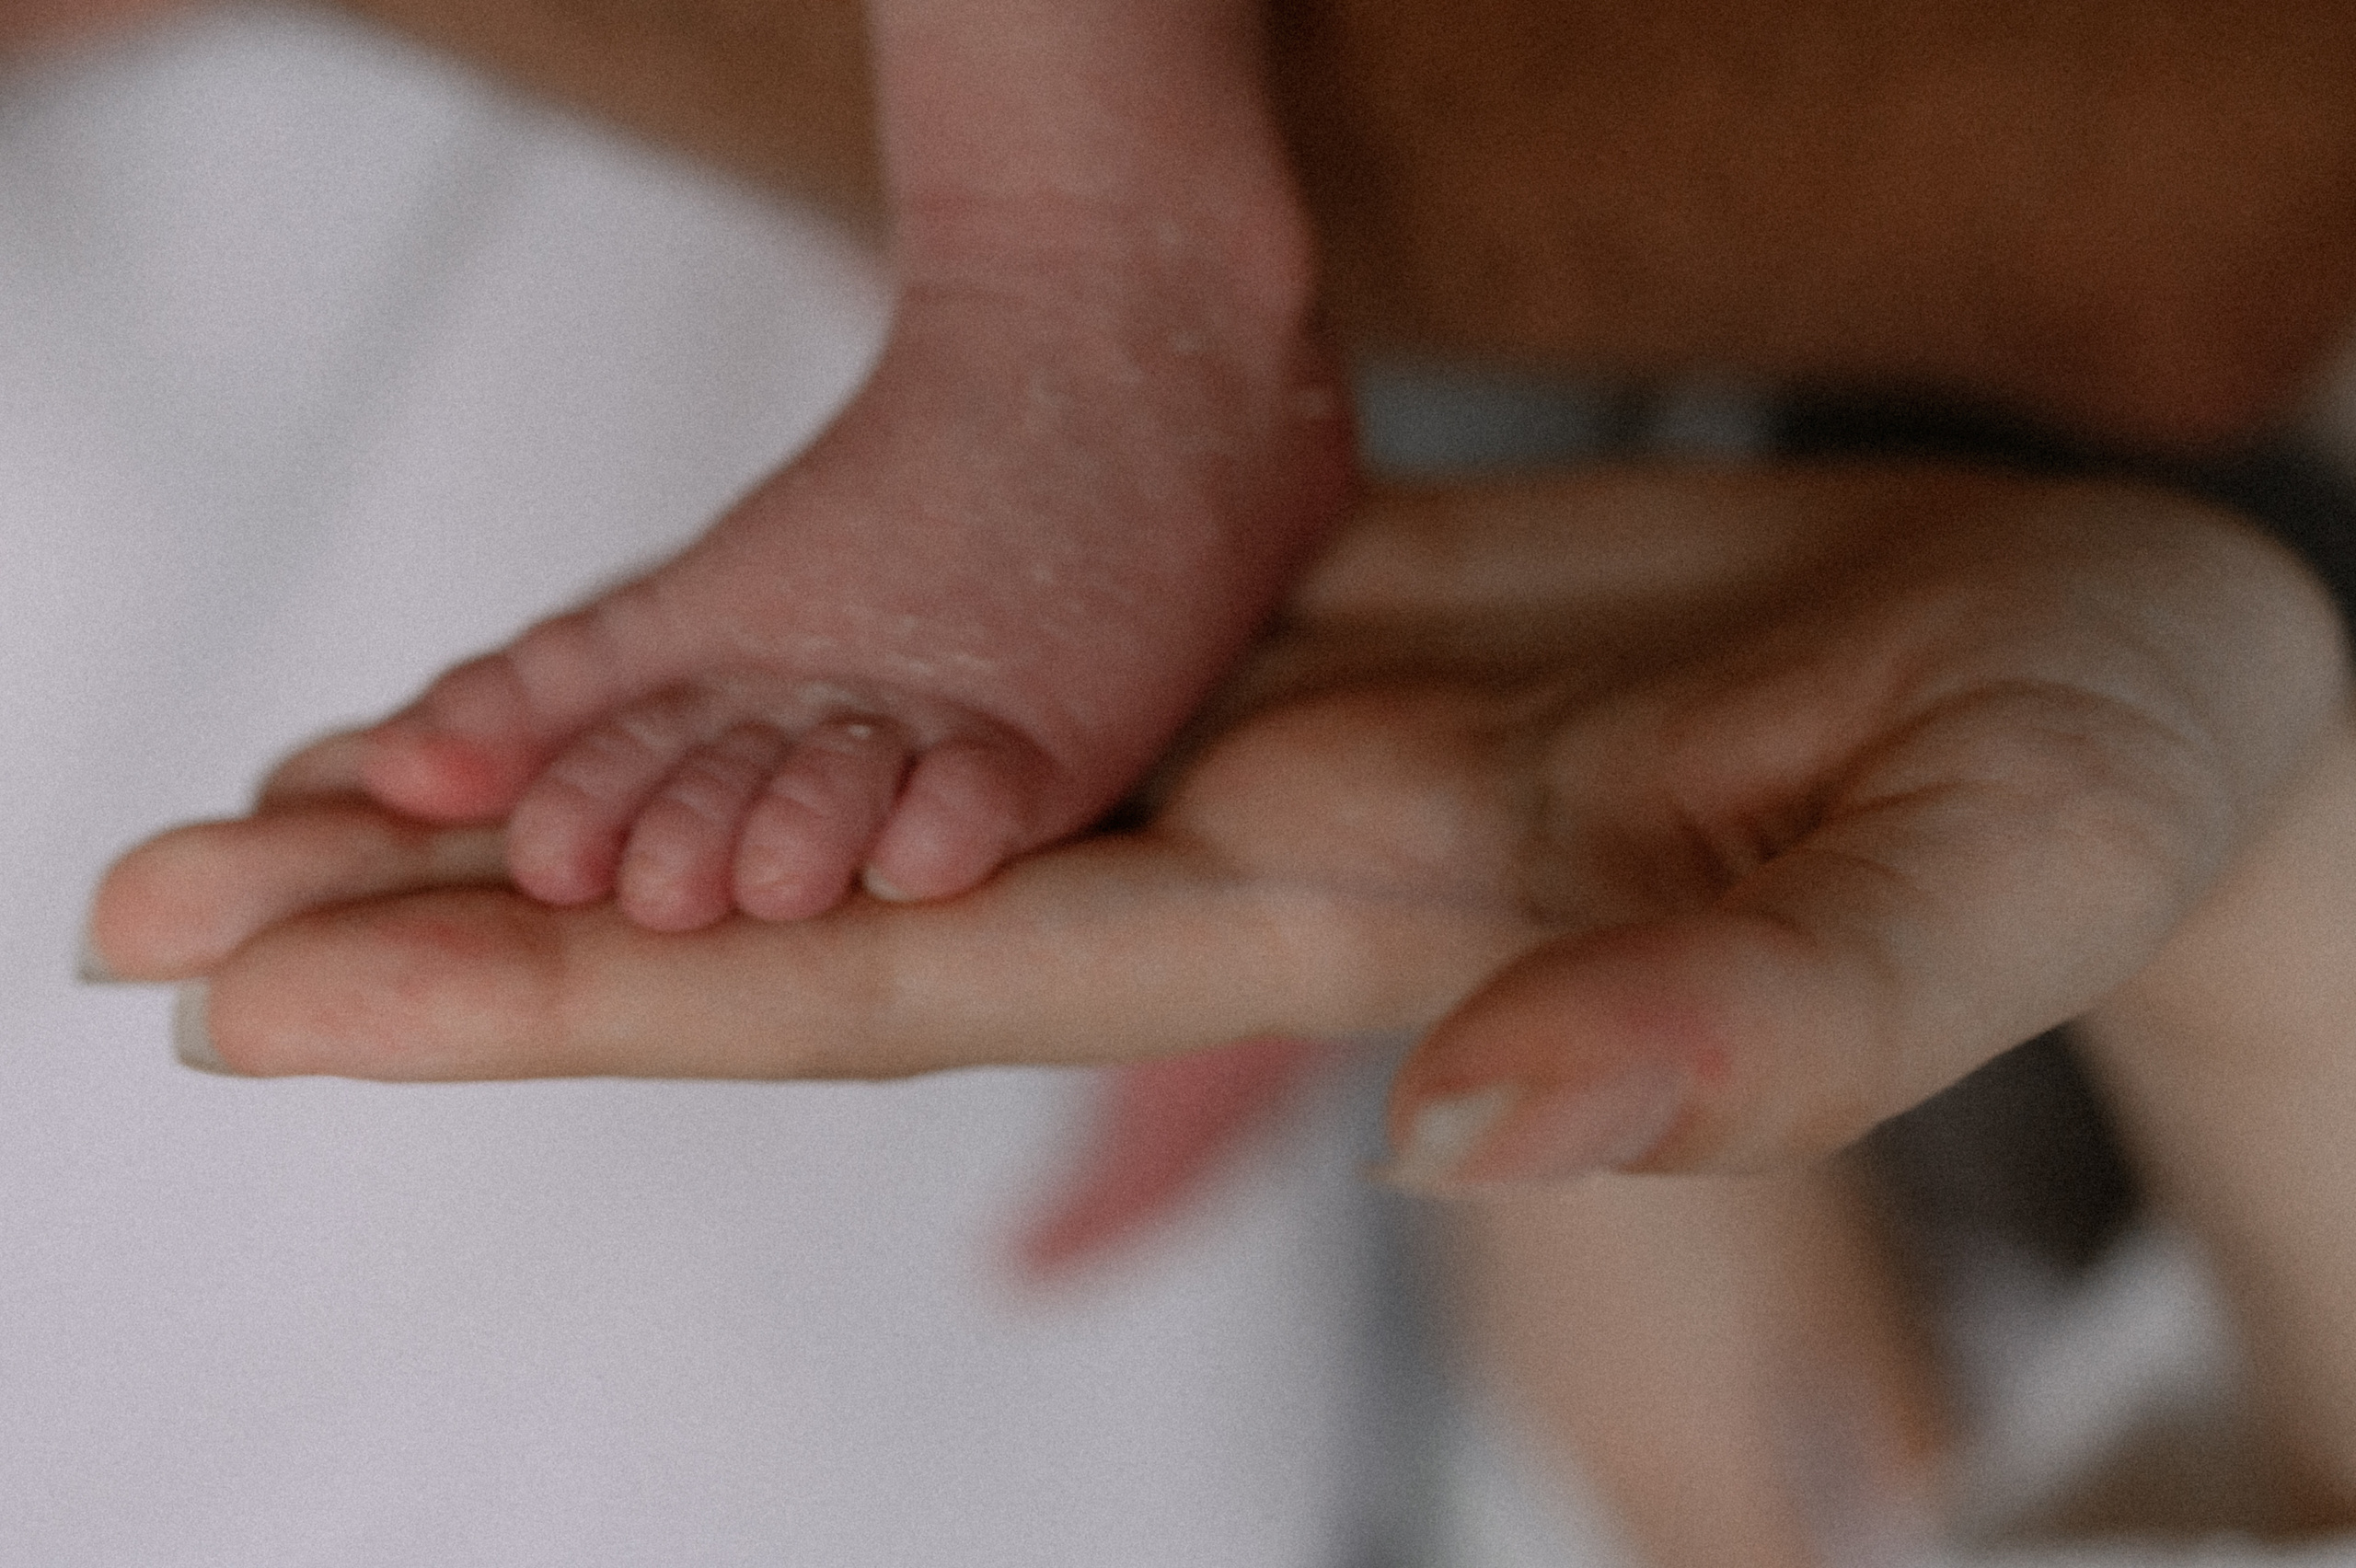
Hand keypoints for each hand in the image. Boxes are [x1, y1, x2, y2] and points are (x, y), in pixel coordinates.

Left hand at [88, 467, 2343, 1184]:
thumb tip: (1477, 1135)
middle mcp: (1258, 859)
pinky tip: (646, 700)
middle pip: (801, 901)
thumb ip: (1743, 1017)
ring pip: (857, 781)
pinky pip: (977, 667)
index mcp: (1376, 936)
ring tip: (305, 806)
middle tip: (148, 924)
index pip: (918, 980)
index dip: (614, 992)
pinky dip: (791, 680)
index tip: (315, 1007)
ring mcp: (1262, 746)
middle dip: (479, 928)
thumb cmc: (2091, 783)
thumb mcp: (1966, 879)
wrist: (2117, 674)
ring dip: (589, 797)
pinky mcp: (1305, 640)